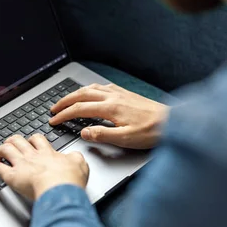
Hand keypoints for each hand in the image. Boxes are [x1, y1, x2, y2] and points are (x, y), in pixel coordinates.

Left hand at [0, 134, 89, 200]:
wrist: (60, 189)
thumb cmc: (69, 180)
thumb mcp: (80, 164)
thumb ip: (76, 158)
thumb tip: (75, 156)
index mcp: (47, 153)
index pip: (37, 139)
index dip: (32, 140)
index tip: (31, 143)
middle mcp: (32, 156)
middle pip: (17, 140)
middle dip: (11, 142)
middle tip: (10, 146)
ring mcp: (21, 165)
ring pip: (4, 149)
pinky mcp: (12, 176)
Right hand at [49, 83, 168, 148]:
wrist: (173, 122)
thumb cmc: (152, 131)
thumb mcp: (125, 139)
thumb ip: (102, 135)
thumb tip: (84, 132)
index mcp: (110, 108)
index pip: (80, 109)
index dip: (64, 115)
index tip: (54, 120)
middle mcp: (113, 97)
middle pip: (82, 94)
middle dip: (65, 101)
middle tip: (54, 108)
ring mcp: (120, 93)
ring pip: (92, 88)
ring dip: (76, 93)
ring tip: (68, 100)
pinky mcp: (126, 93)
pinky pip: (103, 86)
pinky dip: (91, 88)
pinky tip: (92, 92)